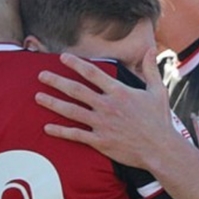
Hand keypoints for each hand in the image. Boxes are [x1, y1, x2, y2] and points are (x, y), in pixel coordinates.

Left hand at [36, 50, 179, 168]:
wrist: (160, 149)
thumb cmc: (160, 120)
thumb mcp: (158, 91)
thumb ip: (150, 69)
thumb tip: (151, 49)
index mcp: (119, 92)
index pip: (92, 73)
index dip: (76, 64)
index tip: (63, 58)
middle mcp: (107, 106)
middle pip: (76, 90)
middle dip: (56, 81)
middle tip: (41, 75)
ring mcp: (101, 124)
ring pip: (71, 111)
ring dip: (52, 103)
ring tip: (37, 97)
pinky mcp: (99, 141)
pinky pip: (75, 135)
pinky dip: (60, 131)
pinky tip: (47, 127)